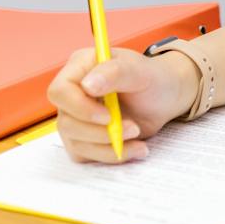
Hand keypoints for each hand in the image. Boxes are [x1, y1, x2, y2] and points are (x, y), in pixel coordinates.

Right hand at [47, 46, 193, 162]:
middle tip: (133, 128)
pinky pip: (88, 155)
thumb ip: (114, 72)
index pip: (60, 92)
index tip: (108, 116)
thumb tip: (87, 85)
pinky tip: (136, 148)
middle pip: (66, 122)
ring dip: (108, 146)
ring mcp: (76, 118)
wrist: (164, 97)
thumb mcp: (139, 71)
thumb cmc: (151, 78)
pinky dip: (112, 155)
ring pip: (76, 143)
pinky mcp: (85, 139)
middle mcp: (73, 94)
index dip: (79, 108)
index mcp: (80, 68)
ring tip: (138, 135)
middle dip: (99, 133)